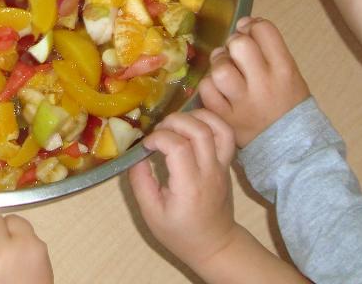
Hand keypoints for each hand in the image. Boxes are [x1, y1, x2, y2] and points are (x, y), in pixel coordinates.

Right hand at [128, 110, 237, 265]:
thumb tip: (135, 157)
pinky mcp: (227, 163)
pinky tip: (192, 125)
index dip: (158, 138)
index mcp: (189, 187)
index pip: (178, 147)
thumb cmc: (180, 234)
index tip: (146, 146)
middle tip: (159, 131)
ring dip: (195, 116)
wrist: (215, 245)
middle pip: (199, 131)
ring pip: (218, 127)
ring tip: (176, 124)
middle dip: (174, 121)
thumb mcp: (151, 214)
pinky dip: (210, 121)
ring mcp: (222, 166)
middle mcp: (210, 172)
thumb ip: (141, 183)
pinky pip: (225, 134)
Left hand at [198, 17, 309, 146]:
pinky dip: (209, 86)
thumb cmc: (286, 103)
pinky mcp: (225, 118)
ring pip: (220, 69)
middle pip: (240, 45)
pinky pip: (207, 90)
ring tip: (225, 70)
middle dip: (234, 43)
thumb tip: (243, 23)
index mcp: (284, 70)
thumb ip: (269, 48)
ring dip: (219, 64)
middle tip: (236, 54)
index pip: (264, 31)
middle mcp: (264, 84)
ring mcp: (243, 103)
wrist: (290, 147)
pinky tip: (218, 89)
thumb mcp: (289, 73)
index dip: (253, 26)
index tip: (250, 33)